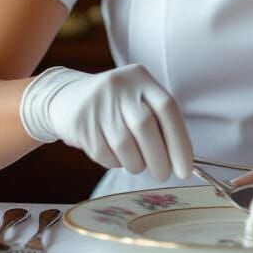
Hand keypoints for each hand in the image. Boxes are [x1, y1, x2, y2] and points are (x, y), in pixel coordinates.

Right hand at [19, 63, 192, 180]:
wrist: (67, 97)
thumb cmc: (115, 105)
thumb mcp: (138, 99)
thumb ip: (159, 122)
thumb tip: (181, 160)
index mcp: (141, 77)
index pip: (167, 108)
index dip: (179, 141)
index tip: (185, 169)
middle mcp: (120, 86)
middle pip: (145, 127)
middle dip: (159, 158)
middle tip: (164, 175)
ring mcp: (98, 103)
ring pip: (125, 145)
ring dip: (137, 164)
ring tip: (139, 164)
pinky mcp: (81, 122)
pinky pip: (104, 154)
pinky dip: (116, 163)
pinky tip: (117, 156)